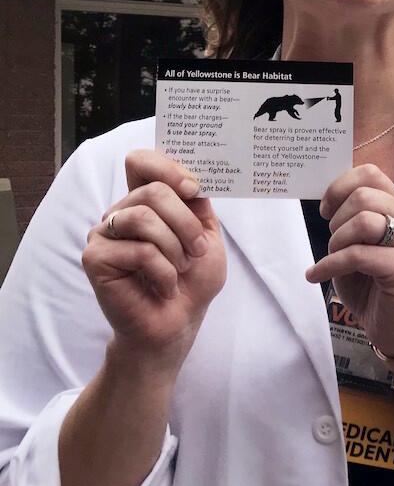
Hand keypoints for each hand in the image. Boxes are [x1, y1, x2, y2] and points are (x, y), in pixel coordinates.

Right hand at [82, 150, 226, 373]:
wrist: (177, 324)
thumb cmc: (191, 281)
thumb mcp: (207, 236)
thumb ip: (197, 204)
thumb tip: (190, 178)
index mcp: (145, 202)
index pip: (141, 162)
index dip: (168, 166)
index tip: (194, 188)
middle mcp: (121, 213)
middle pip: (154, 190)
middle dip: (187, 223)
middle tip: (196, 250)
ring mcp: (104, 235)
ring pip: (144, 217)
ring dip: (175, 247)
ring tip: (180, 269)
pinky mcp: (95, 259)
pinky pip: (139, 251)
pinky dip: (163, 271)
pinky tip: (164, 286)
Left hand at [307, 164, 393, 358]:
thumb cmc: (374, 288)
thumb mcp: (359, 246)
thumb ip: (352, 220)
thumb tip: (327, 200)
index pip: (371, 174)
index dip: (340, 187)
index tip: (326, 210)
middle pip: (363, 195)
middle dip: (336, 220)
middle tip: (333, 244)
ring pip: (362, 221)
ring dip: (336, 242)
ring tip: (331, 261)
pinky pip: (357, 254)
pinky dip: (330, 265)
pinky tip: (318, 276)